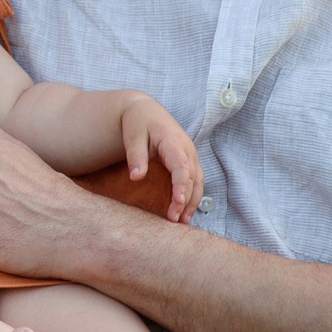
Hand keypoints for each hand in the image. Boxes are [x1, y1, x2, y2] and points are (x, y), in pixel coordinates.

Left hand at [119, 94, 201, 222]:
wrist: (145, 110)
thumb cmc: (138, 123)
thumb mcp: (132, 136)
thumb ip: (136, 156)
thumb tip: (136, 178)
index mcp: (173, 141)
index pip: (181, 166)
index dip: (181, 184)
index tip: (178, 201)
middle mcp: (187, 149)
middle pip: (192, 178)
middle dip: (186, 199)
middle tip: (174, 219)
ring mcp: (190, 156)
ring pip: (198, 182)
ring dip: (193, 202)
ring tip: (182, 221)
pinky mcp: (189, 162)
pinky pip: (195, 181)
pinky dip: (192, 196)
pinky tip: (185, 212)